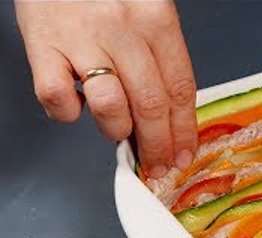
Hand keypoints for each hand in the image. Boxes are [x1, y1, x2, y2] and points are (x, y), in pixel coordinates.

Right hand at [15, 0, 197, 177]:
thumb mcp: (146, 12)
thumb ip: (158, 57)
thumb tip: (167, 116)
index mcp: (157, 19)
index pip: (181, 89)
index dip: (184, 130)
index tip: (185, 154)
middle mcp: (123, 28)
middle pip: (151, 104)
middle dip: (158, 145)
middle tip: (158, 164)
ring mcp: (81, 37)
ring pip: (110, 106)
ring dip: (117, 131)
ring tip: (118, 133)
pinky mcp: (42, 44)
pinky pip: (57, 96)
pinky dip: (67, 113)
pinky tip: (74, 108)